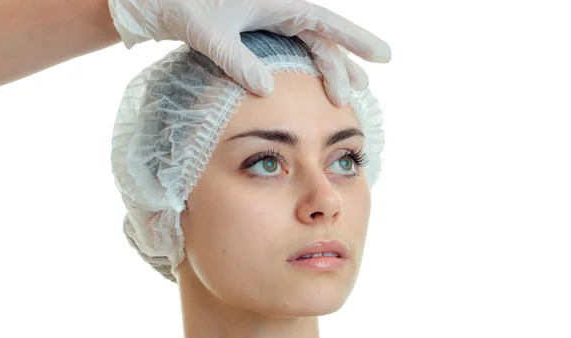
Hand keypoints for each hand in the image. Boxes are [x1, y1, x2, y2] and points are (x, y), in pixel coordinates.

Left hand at [108, 0, 390, 105]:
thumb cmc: (185, 6)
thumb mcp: (211, 35)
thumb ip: (238, 61)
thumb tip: (266, 89)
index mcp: (278, 1)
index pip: (327, 23)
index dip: (357, 40)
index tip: (384, 55)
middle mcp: (280, 6)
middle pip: (321, 38)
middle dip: (340, 66)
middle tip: (352, 96)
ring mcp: (270, 18)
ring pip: (308, 44)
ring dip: (326, 68)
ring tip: (345, 93)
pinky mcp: (258, 30)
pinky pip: (291, 48)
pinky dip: (305, 65)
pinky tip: (313, 81)